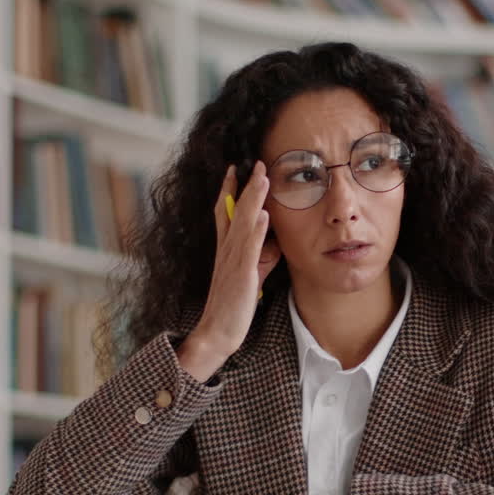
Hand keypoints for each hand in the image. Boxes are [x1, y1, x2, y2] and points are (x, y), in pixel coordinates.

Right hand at [178, 162, 281, 380]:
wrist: (217, 332)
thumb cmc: (234, 305)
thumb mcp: (252, 275)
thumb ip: (262, 256)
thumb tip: (275, 241)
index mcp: (226, 248)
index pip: (225, 213)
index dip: (230, 190)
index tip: (235, 168)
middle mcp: (226, 249)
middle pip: (234, 210)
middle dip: (245, 185)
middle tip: (255, 162)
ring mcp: (233, 260)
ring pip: (243, 222)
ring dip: (253, 199)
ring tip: (262, 177)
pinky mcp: (241, 274)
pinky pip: (249, 248)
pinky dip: (257, 230)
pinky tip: (265, 215)